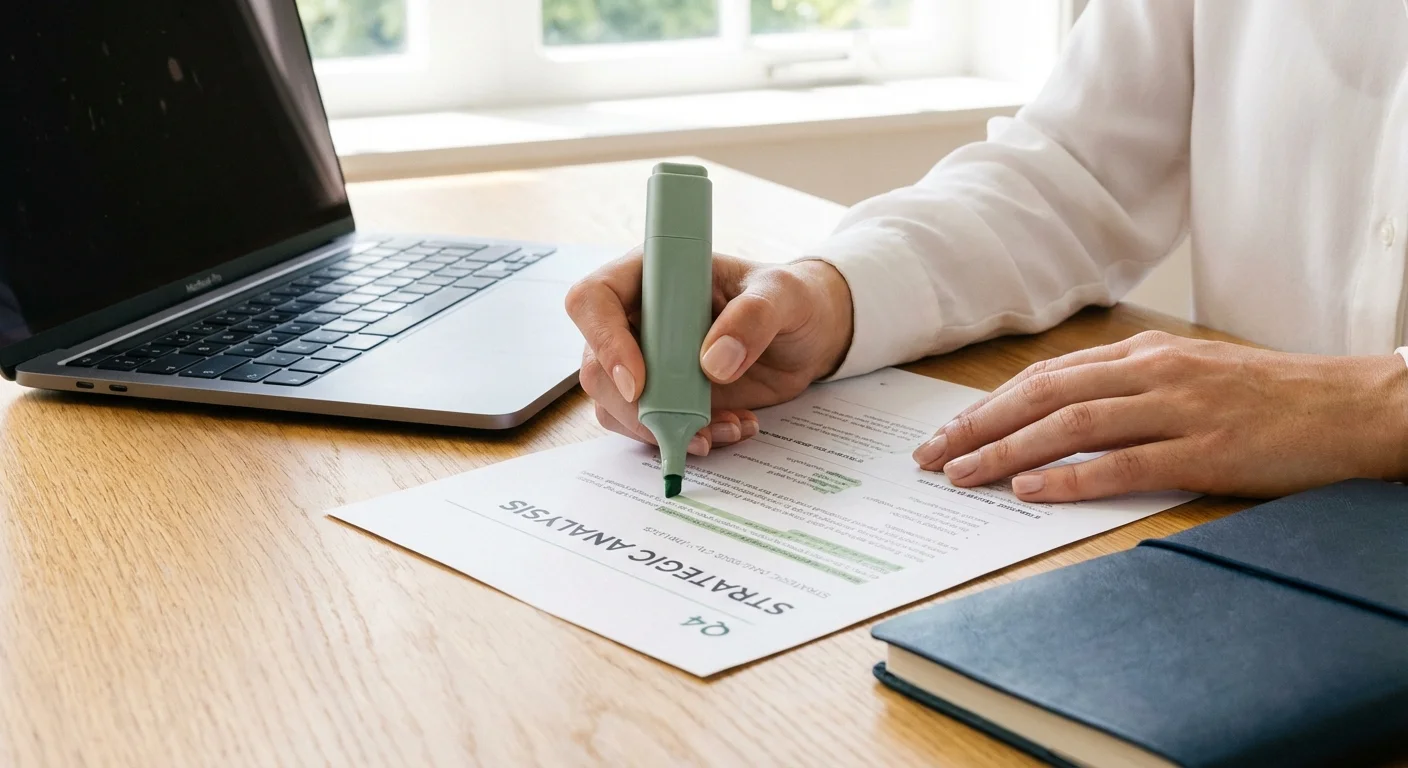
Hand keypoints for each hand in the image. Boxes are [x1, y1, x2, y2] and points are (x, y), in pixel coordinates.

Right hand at [566, 249, 852, 453]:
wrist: (808, 336)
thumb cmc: (789, 299)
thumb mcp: (784, 295)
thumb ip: (754, 317)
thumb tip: (713, 362)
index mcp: (651, 275)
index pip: (594, 300)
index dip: (604, 342)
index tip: (640, 382)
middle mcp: (638, 320)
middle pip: (596, 368)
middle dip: (636, 407)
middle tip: (689, 424)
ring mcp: (647, 363)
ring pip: (617, 408)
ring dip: (663, 430)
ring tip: (728, 426)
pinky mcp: (665, 399)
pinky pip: (651, 429)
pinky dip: (685, 440)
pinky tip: (733, 428)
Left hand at [912, 331, 1407, 500]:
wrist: (1353, 405)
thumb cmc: (1268, 396)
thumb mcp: (1190, 373)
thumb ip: (1128, 386)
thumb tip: (1060, 408)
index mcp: (1145, 354)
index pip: (1047, 376)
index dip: (990, 403)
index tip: (947, 429)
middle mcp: (1154, 373)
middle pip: (1044, 394)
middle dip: (979, 425)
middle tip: (930, 455)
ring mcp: (1180, 410)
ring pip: (1072, 425)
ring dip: (1009, 450)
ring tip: (963, 474)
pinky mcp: (1208, 451)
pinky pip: (1126, 464)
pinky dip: (1072, 476)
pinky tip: (1032, 490)